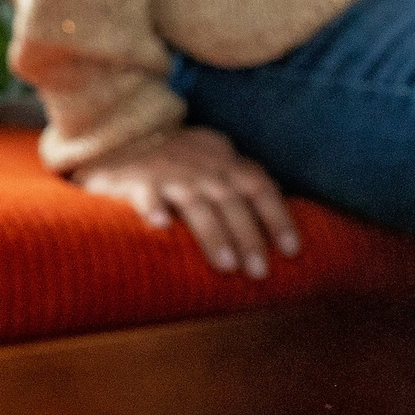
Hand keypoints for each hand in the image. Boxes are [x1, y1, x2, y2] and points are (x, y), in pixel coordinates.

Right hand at [73, 125, 300, 279]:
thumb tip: (283, 234)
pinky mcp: (136, 177)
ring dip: (214, 234)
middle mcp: (203, 164)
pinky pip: (146, 192)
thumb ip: (245, 190)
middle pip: (232, 201)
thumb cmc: (181, 167)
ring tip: (227, 266)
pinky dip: (153, 207)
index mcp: (226, 163)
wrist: (121, 142)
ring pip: (196, 202)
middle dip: (249, 237)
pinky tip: (160, 226)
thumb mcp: (217, 169)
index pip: (261, 187)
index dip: (278, 218)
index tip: (292, 251)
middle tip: (259, 272)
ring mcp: (169, 170)